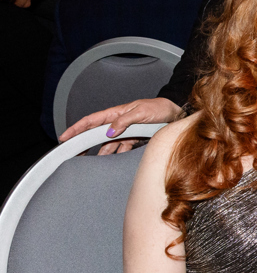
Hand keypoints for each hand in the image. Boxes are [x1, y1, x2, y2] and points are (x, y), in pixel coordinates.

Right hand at [59, 96, 183, 152]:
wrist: (176, 113)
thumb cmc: (159, 108)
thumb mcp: (142, 112)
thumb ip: (124, 121)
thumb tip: (109, 132)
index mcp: (116, 113)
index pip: (91, 121)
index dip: (76, 128)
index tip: (64, 137)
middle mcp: (117, 122)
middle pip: (95, 134)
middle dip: (82, 143)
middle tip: (71, 154)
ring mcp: (124, 131)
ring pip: (107, 144)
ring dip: (98, 153)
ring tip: (87, 164)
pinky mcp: (133, 139)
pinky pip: (120, 149)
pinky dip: (114, 155)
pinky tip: (109, 163)